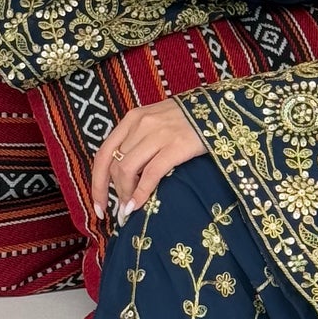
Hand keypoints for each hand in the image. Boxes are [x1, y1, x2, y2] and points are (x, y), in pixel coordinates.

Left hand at [91, 99, 205, 225]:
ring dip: (126, 194)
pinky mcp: (176, 145)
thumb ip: (139, 142)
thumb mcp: (157, 123)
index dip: (97, 182)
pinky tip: (140, 205)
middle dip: (115, 192)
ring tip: (132, 208)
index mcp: (133, 118)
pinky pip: (151, 173)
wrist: (221, 109)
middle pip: (115, 164)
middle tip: (122, 209)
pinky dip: (141, 193)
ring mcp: (158, 133)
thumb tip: (125, 176)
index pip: (103, 153)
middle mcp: (141, 123)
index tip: (98, 206)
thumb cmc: (189, 120)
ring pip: (127, 169)